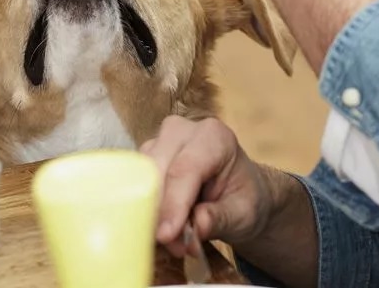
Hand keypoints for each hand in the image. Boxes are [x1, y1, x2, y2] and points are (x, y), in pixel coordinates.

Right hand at [141, 115, 275, 255]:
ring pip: (142, 177)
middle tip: (175, 247)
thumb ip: (221, 217)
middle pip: (158, 170)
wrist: (237, 193)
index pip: (185, 169)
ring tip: (176, 241)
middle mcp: (183, 130)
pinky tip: (163, 228)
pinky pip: (136, 182)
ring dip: (153, 213)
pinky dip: (146, 209)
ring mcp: (160, 140)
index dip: (174, 203)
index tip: (167, 235)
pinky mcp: (146, 156)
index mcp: (214, 137)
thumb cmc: (242, 198)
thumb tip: (198, 226)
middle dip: (162, 213)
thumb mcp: (243, 213)